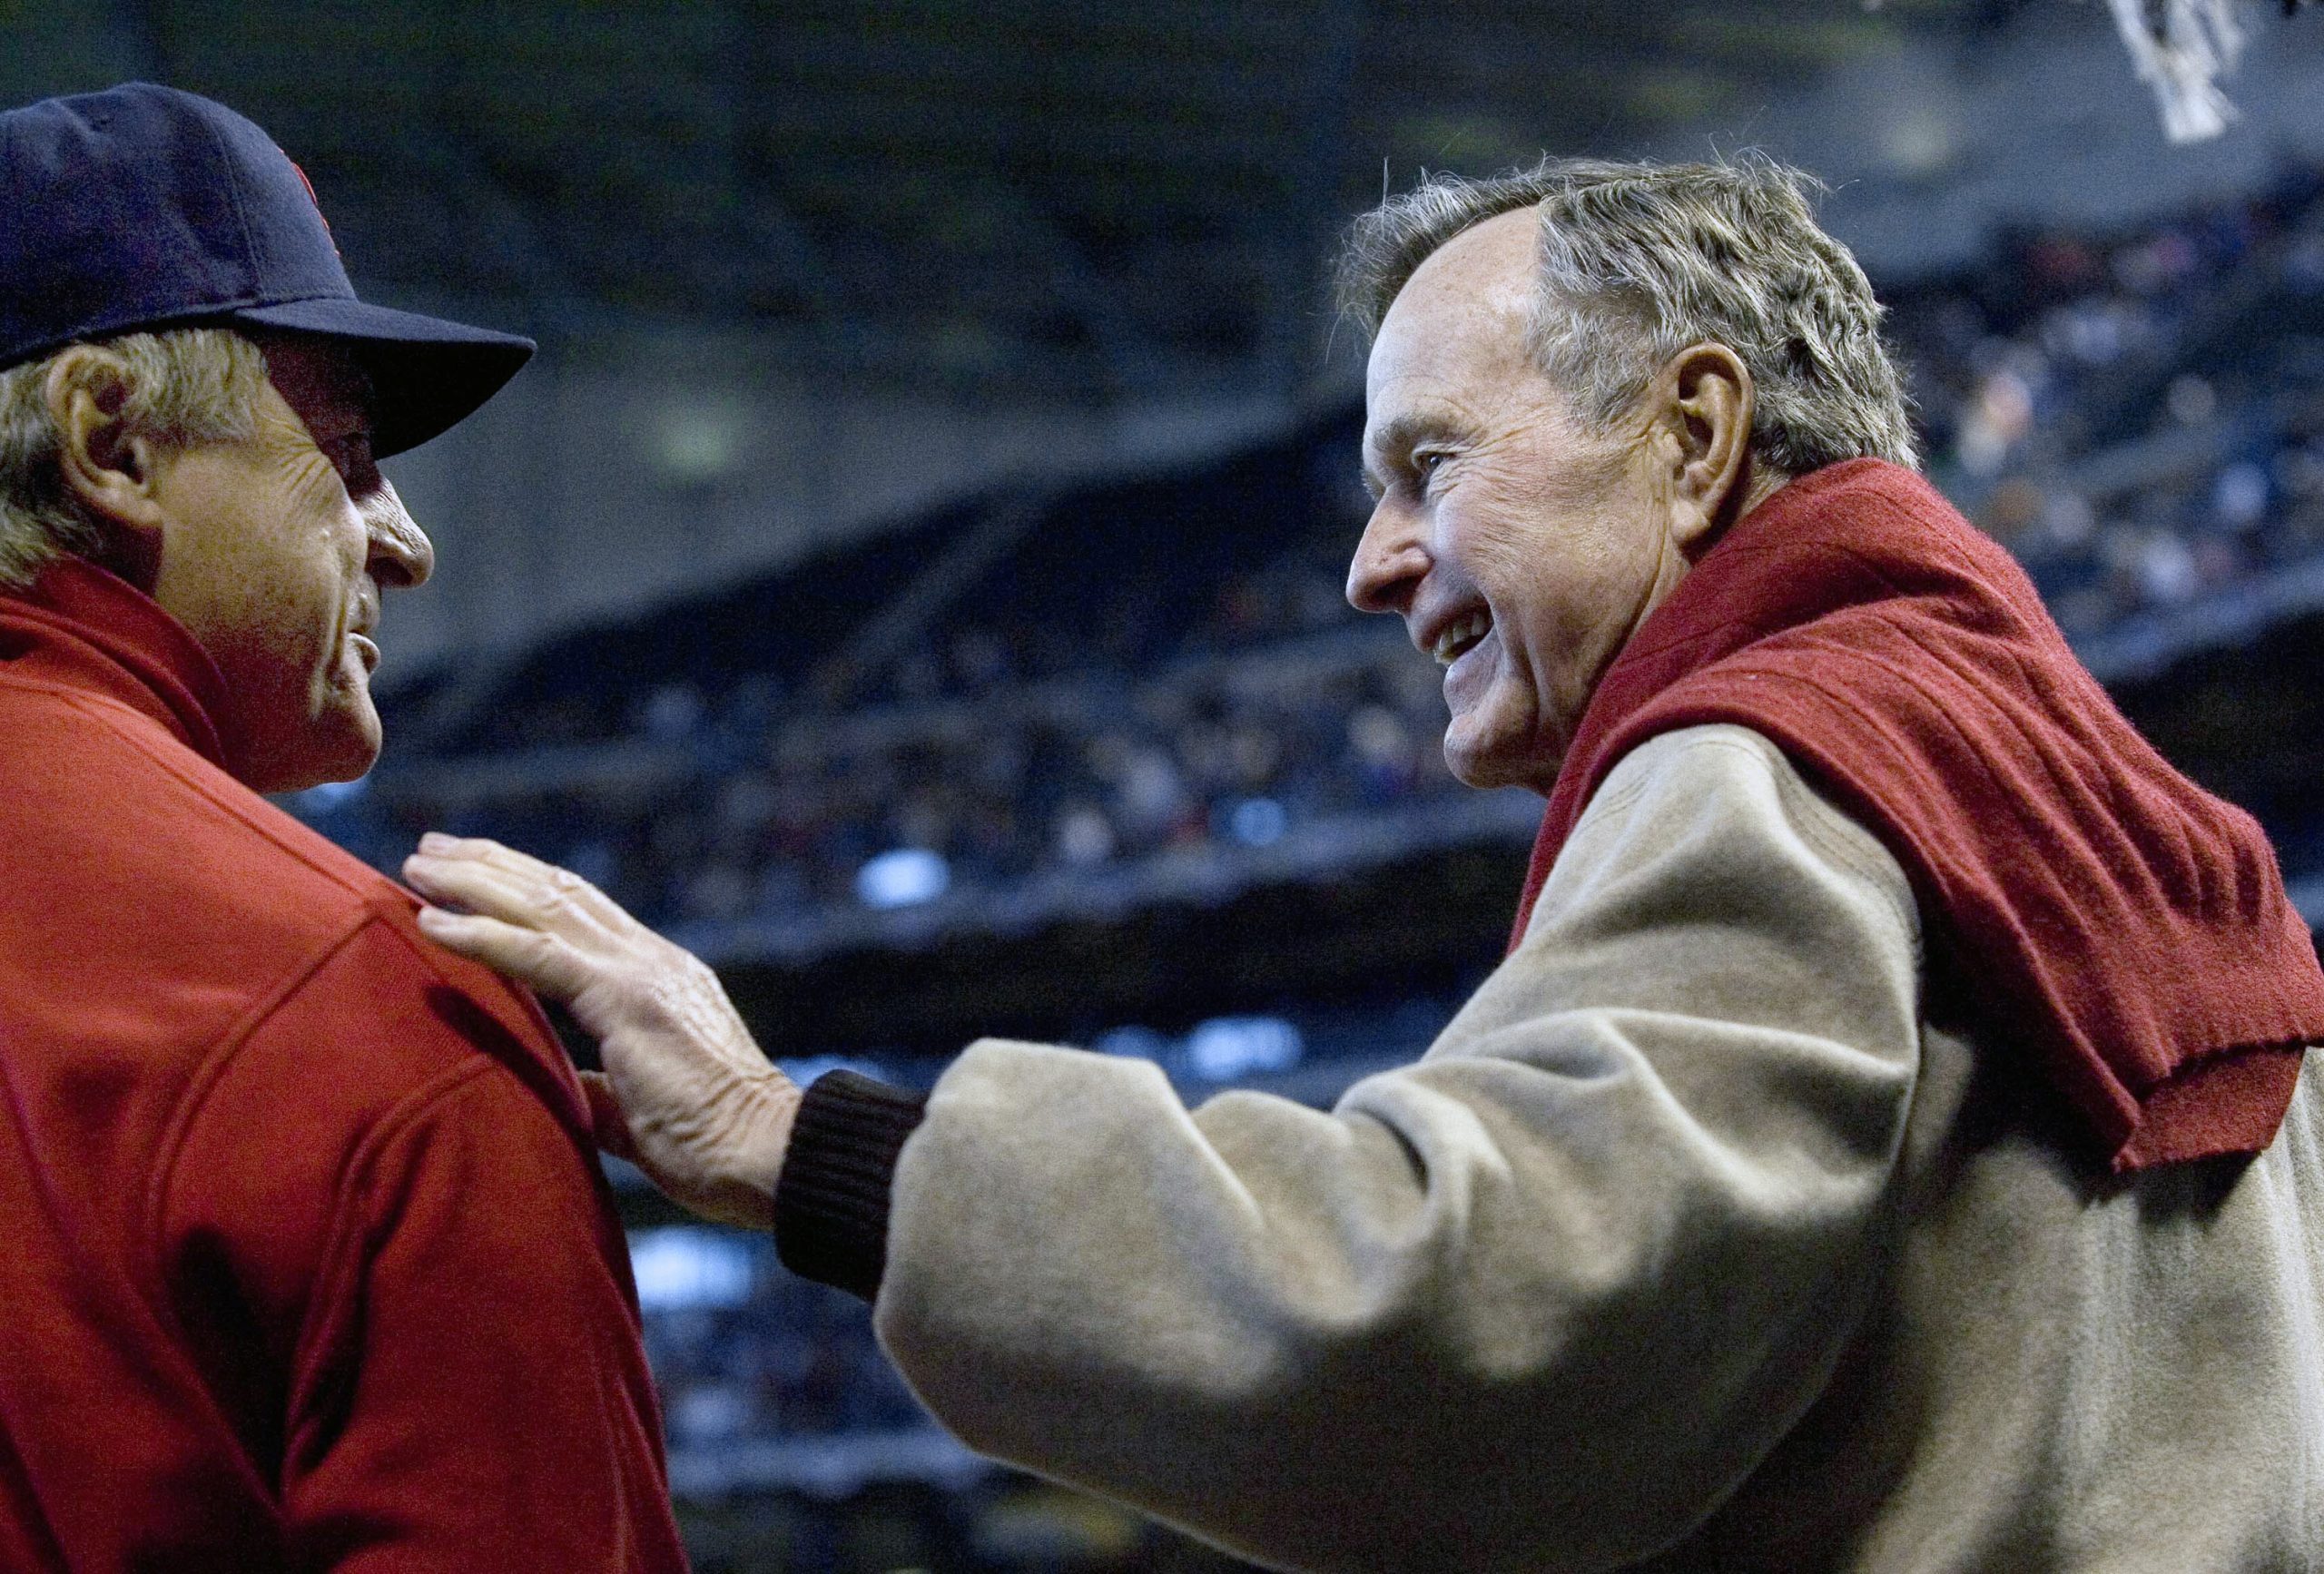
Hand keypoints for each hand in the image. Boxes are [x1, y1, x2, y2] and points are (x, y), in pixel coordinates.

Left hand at [401, 833, 797, 1230]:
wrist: (770, 1155)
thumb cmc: (715, 1147)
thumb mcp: (641, 1108)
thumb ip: (601, 1087)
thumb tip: (569, 1088)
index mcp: (659, 980)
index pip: (583, 916)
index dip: (523, 891)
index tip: (468, 876)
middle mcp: (651, 960)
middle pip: (559, 892)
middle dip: (492, 867)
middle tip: (430, 849)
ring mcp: (641, 973)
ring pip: (544, 906)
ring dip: (475, 883)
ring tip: (419, 865)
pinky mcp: (627, 1000)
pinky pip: (538, 956)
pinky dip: (481, 936)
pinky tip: (432, 922)